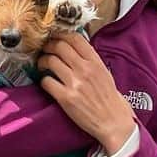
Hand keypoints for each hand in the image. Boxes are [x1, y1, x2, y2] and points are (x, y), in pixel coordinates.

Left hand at [37, 32, 135, 154]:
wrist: (113, 122)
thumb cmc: (110, 99)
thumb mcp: (105, 74)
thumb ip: (91, 61)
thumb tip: (74, 49)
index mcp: (96, 62)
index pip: (75, 38)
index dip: (60, 34)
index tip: (54, 37)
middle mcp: (85, 69)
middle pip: (59, 46)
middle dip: (48, 46)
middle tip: (45, 50)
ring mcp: (75, 83)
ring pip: (50, 61)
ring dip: (42, 61)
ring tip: (42, 65)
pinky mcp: (66, 98)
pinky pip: (47, 82)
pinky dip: (43, 81)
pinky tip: (47, 83)